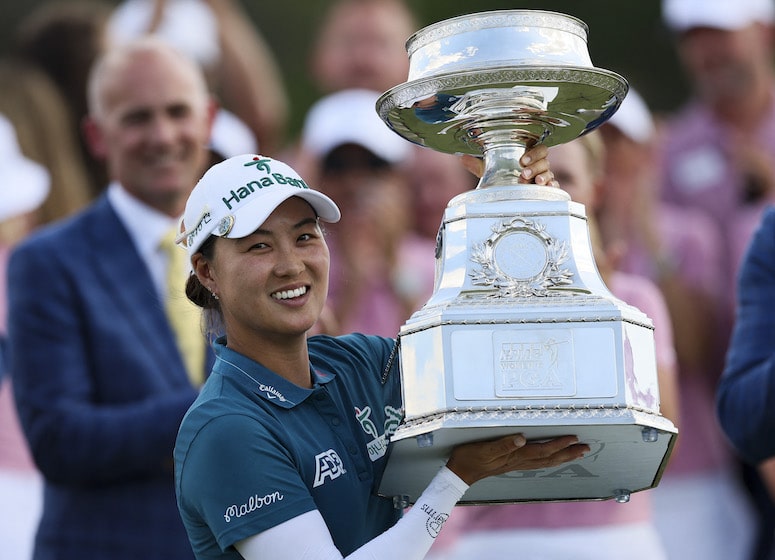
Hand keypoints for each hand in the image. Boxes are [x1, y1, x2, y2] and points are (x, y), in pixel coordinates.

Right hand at [446, 433, 588, 485]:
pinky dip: (550, 460)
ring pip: (546, 462)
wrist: (460, 472)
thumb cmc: (470, 458)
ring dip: (563, 457)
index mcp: (515, 456)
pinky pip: (538, 463)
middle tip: (585, 448)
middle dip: (569, 453)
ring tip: (577, 453)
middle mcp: (519, 461)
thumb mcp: (484, 449)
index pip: (543, 450)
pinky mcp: (512, 463)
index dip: (559, 444)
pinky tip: (553, 458)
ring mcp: (517, 464)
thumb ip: (503, 444)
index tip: (573, 438)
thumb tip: (522, 439)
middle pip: (550, 458)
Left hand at [460, 144, 557, 186]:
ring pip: (549, 173)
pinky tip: (547, 189)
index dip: (533, 153)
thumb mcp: (489, 171)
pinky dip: (552, 187)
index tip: (522, 160)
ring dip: (543, 177)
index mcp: (529, 156)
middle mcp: (539, 165)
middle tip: (523, 174)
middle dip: (535, 167)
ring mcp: (544, 177)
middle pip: (545, 161)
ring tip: (535, 183)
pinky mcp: (546, 190)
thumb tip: (462, 158)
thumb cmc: (502, 177)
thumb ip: (478, 165)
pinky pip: (554, 187)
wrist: (508, 193)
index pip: (539, 149)